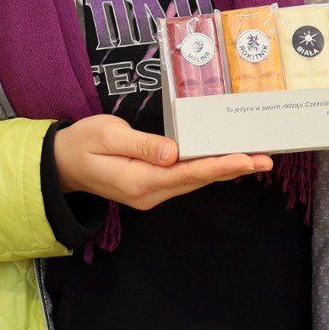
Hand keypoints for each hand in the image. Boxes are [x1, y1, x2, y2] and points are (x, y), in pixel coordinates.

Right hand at [55, 114, 272, 210]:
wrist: (62, 164)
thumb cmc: (81, 143)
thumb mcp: (107, 135)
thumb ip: (142, 145)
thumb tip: (174, 153)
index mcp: (140, 181)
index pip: (188, 173)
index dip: (220, 165)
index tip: (247, 159)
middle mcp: (150, 193)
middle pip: (198, 180)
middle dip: (233, 168)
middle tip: (266, 159)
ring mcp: (151, 194)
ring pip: (194, 181)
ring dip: (224, 170)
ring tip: (255, 160)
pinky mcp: (151, 188)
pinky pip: (185, 179)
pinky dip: (208, 170)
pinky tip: (226, 162)